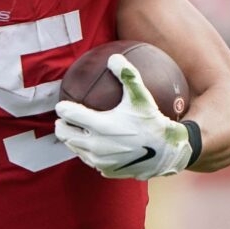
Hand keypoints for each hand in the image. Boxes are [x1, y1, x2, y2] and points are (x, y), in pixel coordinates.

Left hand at [54, 53, 191, 179]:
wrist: (168, 152)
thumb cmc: (153, 122)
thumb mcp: (141, 97)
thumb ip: (127, 76)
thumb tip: (114, 57)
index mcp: (100, 125)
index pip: (69, 115)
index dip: (63, 109)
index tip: (61, 106)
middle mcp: (96, 145)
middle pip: (66, 135)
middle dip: (61, 126)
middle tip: (62, 120)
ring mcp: (100, 160)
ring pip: (75, 149)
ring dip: (72, 140)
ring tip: (73, 132)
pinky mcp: (107, 170)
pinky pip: (90, 161)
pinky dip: (87, 153)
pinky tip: (90, 147)